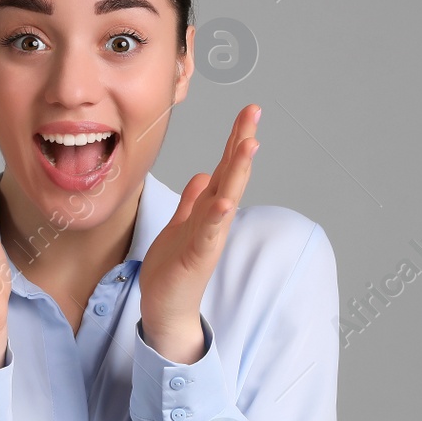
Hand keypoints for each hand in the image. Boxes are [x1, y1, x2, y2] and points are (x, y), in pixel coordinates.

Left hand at [139, 104, 260, 355]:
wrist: (166, 308)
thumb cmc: (172, 269)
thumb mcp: (180, 225)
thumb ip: (192, 201)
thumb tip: (204, 175)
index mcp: (209, 209)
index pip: (226, 167)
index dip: (236, 140)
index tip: (249, 112)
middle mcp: (214, 219)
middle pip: (232, 174)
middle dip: (243, 142)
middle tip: (254, 113)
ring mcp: (209, 237)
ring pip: (227, 197)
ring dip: (239, 172)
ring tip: (249, 144)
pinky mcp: (198, 256)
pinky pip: (210, 232)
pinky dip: (218, 216)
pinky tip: (226, 200)